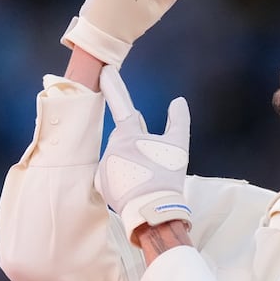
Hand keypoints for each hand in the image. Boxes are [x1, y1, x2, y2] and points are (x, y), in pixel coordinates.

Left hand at [94, 97, 191, 242]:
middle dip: (136, 146)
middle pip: (124, 138)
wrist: (153, 211)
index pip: (121, 103)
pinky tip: (134, 188)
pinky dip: (122, 179)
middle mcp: (112, 146)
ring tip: (146, 179)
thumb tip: (178, 101)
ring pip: (118, 157)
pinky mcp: (100, 182)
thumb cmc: (167, 176)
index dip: (113, 85)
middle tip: (153, 164)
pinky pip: (111, 175)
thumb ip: (179, 120)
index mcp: (129, 134)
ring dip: (130, 164)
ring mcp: (104, 165)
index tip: (104, 70)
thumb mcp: (179, 146)